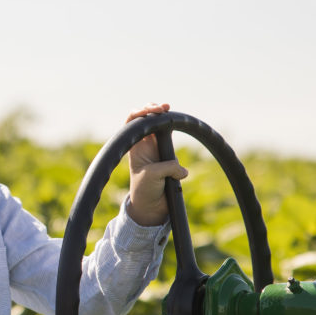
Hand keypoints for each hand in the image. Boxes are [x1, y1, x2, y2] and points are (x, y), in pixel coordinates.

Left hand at [124, 102, 188, 225]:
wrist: (151, 206)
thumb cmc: (144, 189)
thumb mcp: (153, 176)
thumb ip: (167, 166)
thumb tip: (183, 170)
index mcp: (135, 145)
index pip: (133, 121)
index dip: (141, 112)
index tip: (152, 111)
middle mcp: (144, 143)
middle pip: (148, 117)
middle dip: (155, 109)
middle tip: (165, 108)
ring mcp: (156, 147)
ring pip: (163, 127)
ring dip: (168, 121)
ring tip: (169, 114)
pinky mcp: (168, 155)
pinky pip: (174, 144)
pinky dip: (177, 142)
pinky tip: (174, 153)